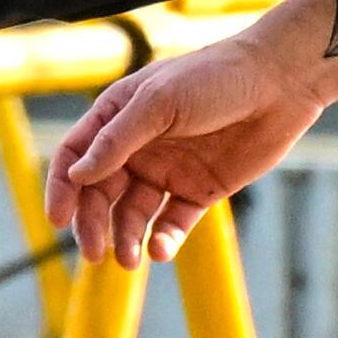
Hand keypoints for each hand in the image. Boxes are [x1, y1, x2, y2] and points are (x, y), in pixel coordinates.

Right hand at [44, 38, 331, 265]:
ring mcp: (168, 170)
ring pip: (133, 214)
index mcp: (120, 115)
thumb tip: (77, 175)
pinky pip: (172, 223)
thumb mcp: (160, 102)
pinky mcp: (199, 191)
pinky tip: (161, 249)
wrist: (280, 82)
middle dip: (92, 223)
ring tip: (130, 260)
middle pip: (100, 192)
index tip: (58, 219)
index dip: (62, 187)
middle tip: (94, 253)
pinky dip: (163, 240)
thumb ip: (118, 140)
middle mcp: (139, 146)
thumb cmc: (216, 78)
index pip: (77, 156)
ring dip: (126, 238)